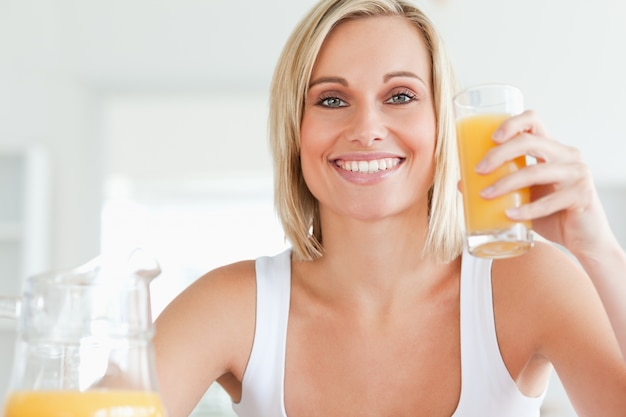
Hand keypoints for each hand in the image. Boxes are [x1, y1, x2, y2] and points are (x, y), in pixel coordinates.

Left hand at [475, 110, 615, 257]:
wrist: (583, 240)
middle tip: (478, 170)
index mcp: (551, 149)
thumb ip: (500, 186)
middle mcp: (566, 156)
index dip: (511, 123)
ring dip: (505, 183)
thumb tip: (461, 183)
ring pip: (536, 171)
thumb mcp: (522, 196)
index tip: (490, 137)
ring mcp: (577, 174)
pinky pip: (550, 201)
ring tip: (485, 195)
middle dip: (499, 153)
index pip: (533, 121)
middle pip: (530, 141)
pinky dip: (526, 209)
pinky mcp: (582, 195)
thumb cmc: (551, 214)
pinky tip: (509, 215)